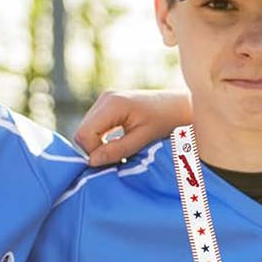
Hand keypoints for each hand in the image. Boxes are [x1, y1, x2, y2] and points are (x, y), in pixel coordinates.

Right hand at [76, 89, 192, 165]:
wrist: (178, 106)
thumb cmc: (165, 121)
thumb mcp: (143, 139)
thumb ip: (117, 150)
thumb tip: (92, 162)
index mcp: (112, 104)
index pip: (85, 134)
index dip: (93, 152)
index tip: (112, 162)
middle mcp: (105, 98)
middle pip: (82, 132)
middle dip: (95, 150)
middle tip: (116, 160)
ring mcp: (105, 100)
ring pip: (87, 130)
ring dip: (98, 145)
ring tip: (120, 153)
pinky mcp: (108, 104)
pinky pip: (94, 126)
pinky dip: (102, 139)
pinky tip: (117, 144)